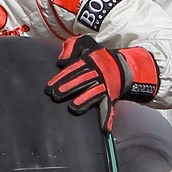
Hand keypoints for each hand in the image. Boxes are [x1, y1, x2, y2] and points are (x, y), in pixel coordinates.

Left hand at [44, 34, 160, 128]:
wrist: (121, 65)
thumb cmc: (97, 55)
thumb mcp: (85, 43)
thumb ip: (72, 45)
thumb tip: (61, 61)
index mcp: (89, 62)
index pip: (74, 69)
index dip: (61, 77)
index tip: (49, 86)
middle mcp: (97, 75)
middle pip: (82, 81)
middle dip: (69, 88)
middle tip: (56, 95)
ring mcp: (105, 87)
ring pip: (94, 94)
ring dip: (85, 101)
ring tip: (74, 108)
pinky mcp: (110, 97)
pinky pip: (109, 108)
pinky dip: (108, 118)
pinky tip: (105, 128)